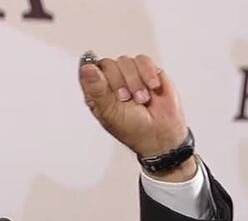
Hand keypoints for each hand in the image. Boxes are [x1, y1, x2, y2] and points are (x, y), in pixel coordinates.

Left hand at [78, 52, 195, 179]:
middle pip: (107, 64)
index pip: (88, 71)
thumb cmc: (133, 128)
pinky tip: (151, 87)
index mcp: (97, 92)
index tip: (105, 84)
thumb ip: (96, 89)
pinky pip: (143, 61)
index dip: (95, 74)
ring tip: (141, 99)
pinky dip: (148, 74)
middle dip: (119, 83)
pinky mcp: (147, 71)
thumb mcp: (109, 111)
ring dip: (135, 82)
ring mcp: (129, 75)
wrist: (160, 132)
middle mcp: (111, 81)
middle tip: (126, 98)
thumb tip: (86, 68)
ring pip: (125, 61)